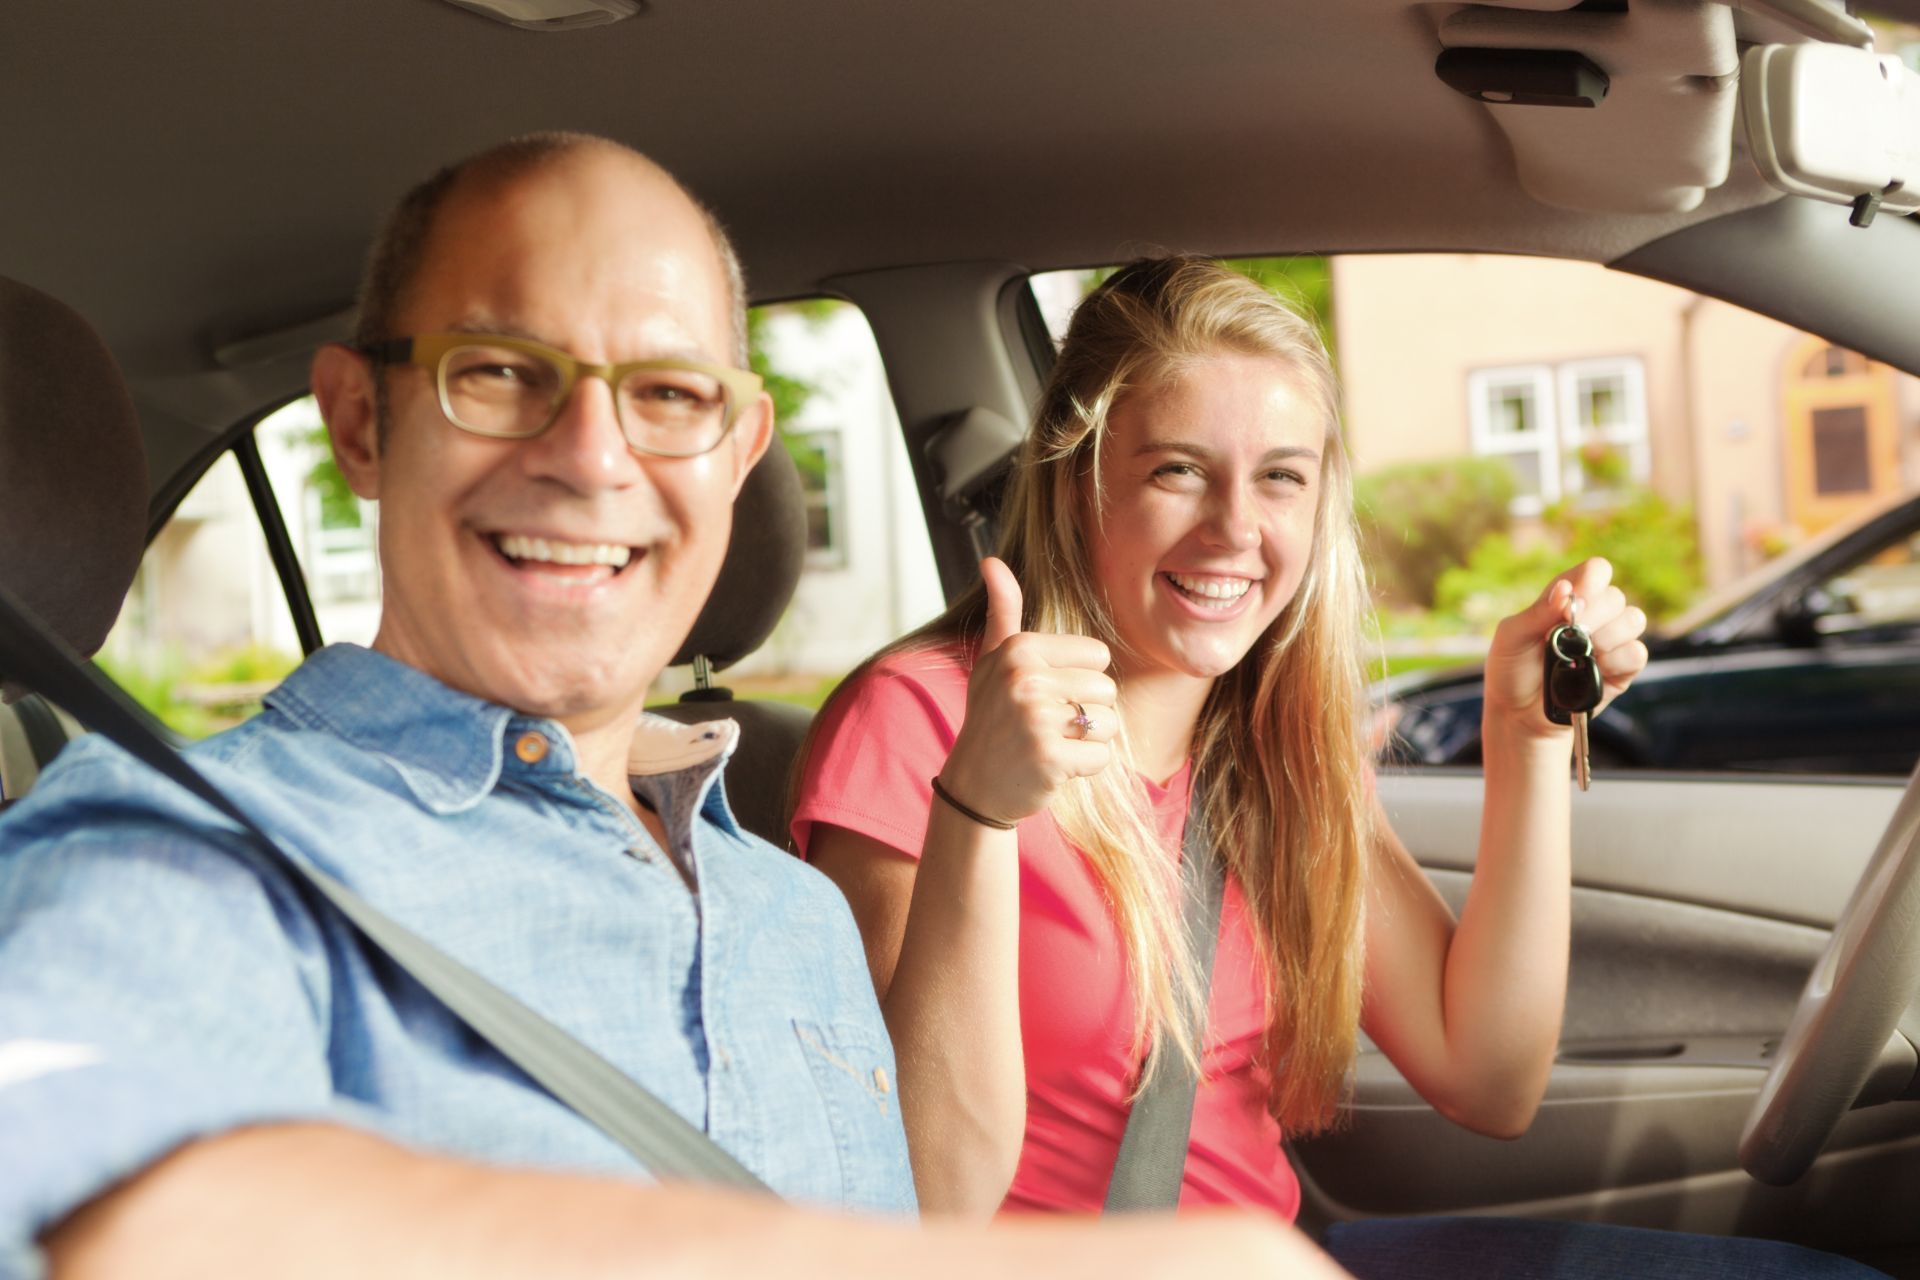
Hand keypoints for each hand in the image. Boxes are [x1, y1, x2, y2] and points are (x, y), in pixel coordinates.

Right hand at [936, 557, 1118, 825]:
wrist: (974, 785)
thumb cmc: (992, 717)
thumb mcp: (993, 660)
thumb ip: (1003, 611)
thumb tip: (992, 561)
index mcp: (1019, 649)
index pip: (1098, 656)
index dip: (1080, 680)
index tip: (1045, 696)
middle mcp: (1025, 678)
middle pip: (1107, 689)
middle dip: (1087, 713)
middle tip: (1048, 726)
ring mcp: (1036, 718)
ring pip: (1108, 724)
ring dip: (1088, 741)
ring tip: (1052, 744)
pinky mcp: (1049, 757)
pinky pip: (1101, 758)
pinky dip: (1084, 769)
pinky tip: (1053, 767)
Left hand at [1482, 557, 1648, 740]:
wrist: (1518, 713)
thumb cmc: (1511, 669)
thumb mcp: (1512, 637)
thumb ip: (1538, 612)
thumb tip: (1566, 590)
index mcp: (1566, 597)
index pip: (1596, 571)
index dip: (1591, 580)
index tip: (1574, 602)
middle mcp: (1594, 615)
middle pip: (1615, 596)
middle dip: (1593, 616)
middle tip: (1567, 636)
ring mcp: (1610, 641)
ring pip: (1633, 620)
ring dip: (1607, 636)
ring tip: (1580, 653)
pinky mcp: (1622, 670)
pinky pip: (1637, 653)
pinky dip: (1618, 659)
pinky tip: (1596, 668)